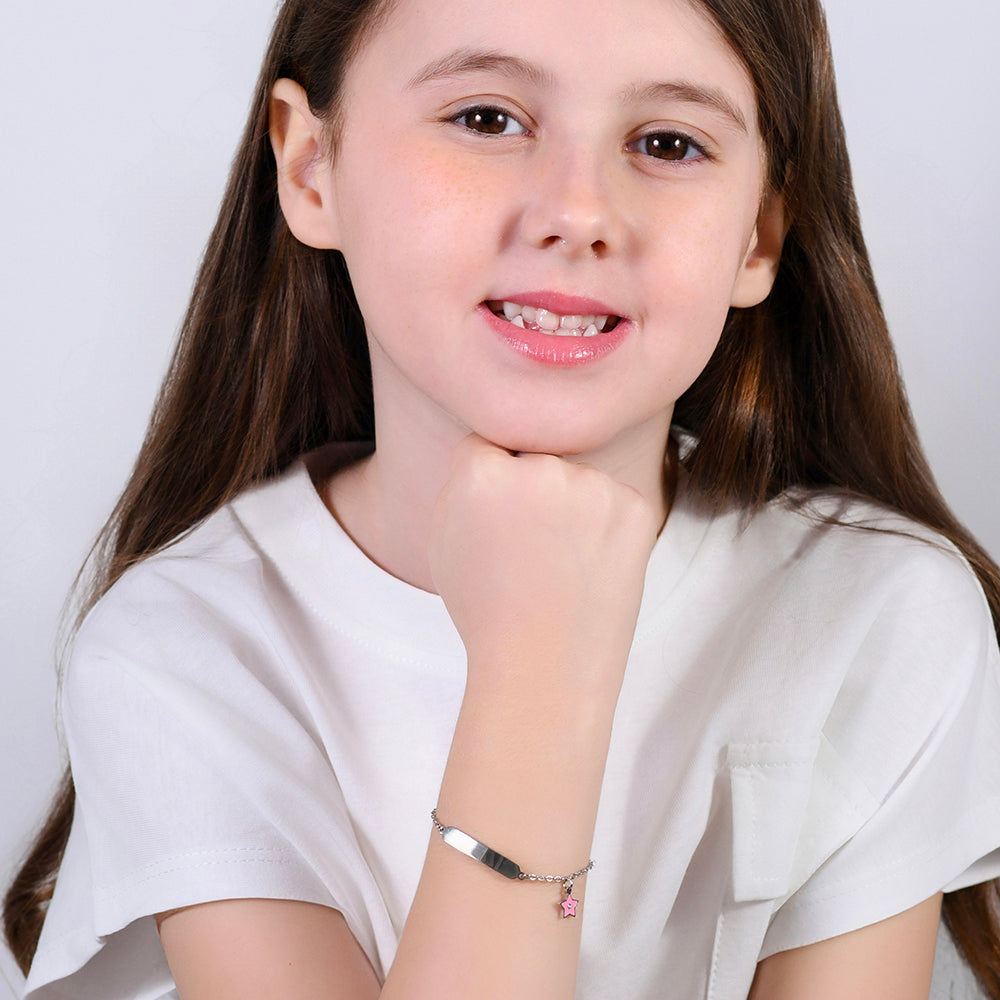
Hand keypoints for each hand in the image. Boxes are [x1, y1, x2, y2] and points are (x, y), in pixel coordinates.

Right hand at [428, 435, 658, 701]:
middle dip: (530, 491)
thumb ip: (463, 483)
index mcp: (482, 473)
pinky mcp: (636, 507)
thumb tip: (490, 448)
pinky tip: (590, 567)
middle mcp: (540, 469)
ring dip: (570, 506)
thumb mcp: (445, 540)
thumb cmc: (488, 612)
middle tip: (528, 550)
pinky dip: (607, 526)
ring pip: (576, 477)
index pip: (486, 443)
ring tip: (560, 566)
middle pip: (534, 457)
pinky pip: (615, 499)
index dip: (487, 483)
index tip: (493, 520)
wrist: (545, 669)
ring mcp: (594, 487)